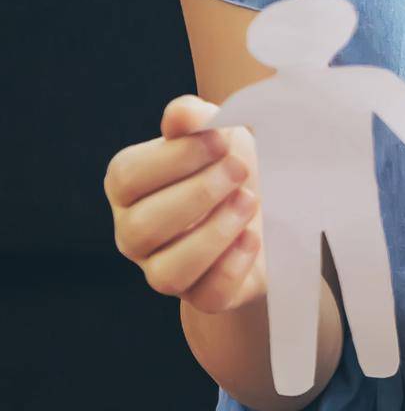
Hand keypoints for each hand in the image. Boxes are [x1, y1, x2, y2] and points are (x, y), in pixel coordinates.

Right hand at [104, 95, 267, 313]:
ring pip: (166, 273)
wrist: (270, 208)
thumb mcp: (217, 133)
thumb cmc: (230, 164)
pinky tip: (253, 238)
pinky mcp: (204, 295)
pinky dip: (232, 266)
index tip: (219, 140)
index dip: (174, 158)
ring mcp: (164, 270)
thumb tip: (179, 115)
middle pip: (141, 227)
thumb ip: (195, 119)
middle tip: (238, 170)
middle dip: (196, 194)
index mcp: (130, 187)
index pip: (127, 177)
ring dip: (213, 234)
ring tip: (248, 202)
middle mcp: (136, 232)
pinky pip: (207, 296)